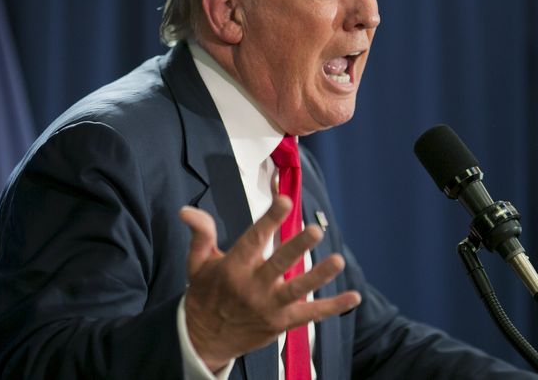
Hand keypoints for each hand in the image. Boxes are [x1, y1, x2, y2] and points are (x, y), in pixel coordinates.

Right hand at [178, 196, 360, 371]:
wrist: (204, 338)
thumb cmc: (204, 294)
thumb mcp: (197, 263)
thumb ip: (200, 234)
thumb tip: (186, 210)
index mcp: (232, 268)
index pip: (254, 238)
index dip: (270, 219)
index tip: (285, 201)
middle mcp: (252, 287)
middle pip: (278, 264)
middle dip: (297, 247)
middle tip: (316, 230)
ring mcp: (269, 306)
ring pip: (297, 289)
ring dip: (318, 275)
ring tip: (337, 261)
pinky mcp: (281, 323)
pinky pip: (310, 314)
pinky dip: (333, 307)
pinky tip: (353, 296)